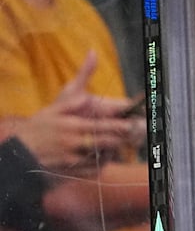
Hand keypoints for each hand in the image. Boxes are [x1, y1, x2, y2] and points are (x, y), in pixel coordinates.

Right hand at [9, 51, 143, 176]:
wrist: (19, 155)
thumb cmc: (39, 127)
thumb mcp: (56, 105)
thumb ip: (77, 89)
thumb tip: (92, 58)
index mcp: (73, 125)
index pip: (105, 124)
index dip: (123, 123)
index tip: (136, 119)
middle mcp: (75, 142)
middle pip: (110, 140)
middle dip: (126, 136)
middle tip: (138, 130)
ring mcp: (74, 159)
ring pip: (105, 155)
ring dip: (116, 148)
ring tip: (122, 141)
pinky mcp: (72, 171)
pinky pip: (95, 168)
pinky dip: (104, 162)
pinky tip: (105, 154)